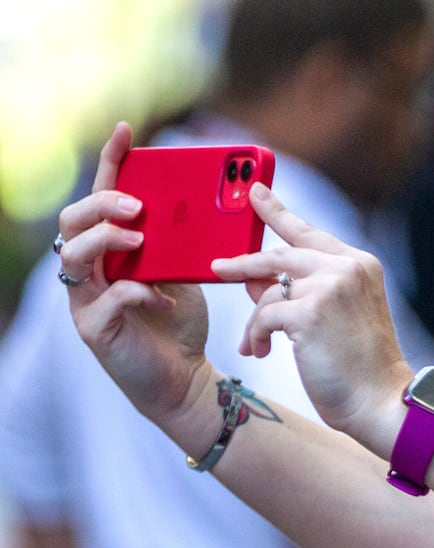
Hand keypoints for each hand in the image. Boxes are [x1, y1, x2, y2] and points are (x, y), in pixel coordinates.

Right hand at [59, 122, 214, 434]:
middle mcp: (90, 269)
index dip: (110, 162)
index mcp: (110, 247)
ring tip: (141, 240)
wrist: (186, 377)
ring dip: (107, 240)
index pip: (102, 195)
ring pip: (73, 255)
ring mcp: (86, 299)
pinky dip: (131, 292)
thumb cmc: (179, 321)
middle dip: (104, 204)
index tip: (126, 131)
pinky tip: (158, 296)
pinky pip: (102, 301)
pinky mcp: (95, 331)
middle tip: (140, 206)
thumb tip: (206, 205)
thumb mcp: (187, 271)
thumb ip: (182, 241)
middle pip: (73, 219)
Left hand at [211, 186, 412, 450]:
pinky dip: (255, 335)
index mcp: (359, 265)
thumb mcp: (331, 319)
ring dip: (256, 320)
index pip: (309, 232)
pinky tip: (261, 352)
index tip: (254, 192)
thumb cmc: (360, 367)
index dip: (277, 211)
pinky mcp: (309, 312)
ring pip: (268, 289)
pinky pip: (262, 315)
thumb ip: (298, 291)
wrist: (380, 401)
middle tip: (216, 267)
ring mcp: (329, 287)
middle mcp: (346, 268)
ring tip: (255, 344)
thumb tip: (255, 277)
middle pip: (280, 254)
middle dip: (244, 263)